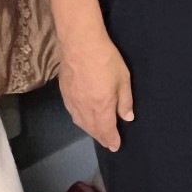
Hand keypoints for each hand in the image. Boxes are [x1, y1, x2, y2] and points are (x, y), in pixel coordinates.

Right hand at [58, 35, 133, 151]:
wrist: (80, 45)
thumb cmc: (106, 60)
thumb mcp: (123, 79)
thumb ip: (125, 101)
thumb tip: (127, 118)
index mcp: (101, 106)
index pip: (106, 129)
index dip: (111, 139)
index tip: (115, 147)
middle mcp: (85, 108)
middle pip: (92, 128)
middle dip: (101, 137)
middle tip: (107, 142)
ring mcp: (72, 101)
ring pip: (80, 122)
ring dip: (90, 130)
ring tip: (97, 133)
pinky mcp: (64, 93)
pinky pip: (72, 113)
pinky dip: (79, 120)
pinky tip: (82, 118)